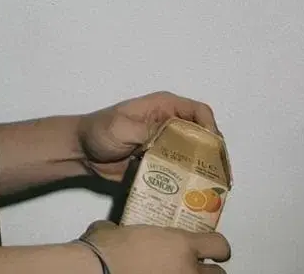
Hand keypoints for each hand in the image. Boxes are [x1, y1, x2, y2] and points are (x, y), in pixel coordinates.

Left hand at [76, 91, 218, 181]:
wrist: (82, 151)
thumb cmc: (100, 131)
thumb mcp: (123, 127)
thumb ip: (147, 131)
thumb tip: (171, 140)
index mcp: (164, 107)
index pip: (199, 112)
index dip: (211, 129)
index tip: (215, 152)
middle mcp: (170, 124)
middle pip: (202, 136)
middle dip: (212, 156)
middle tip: (221, 179)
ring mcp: (166, 145)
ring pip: (194, 156)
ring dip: (203, 172)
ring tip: (212, 191)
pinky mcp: (160, 164)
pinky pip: (180, 172)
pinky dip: (188, 182)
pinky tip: (193, 197)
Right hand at [78, 220, 230, 273]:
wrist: (98, 271)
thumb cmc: (107, 249)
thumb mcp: (120, 229)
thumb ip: (132, 230)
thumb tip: (119, 230)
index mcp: (180, 244)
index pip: (219, 245)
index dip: (215, 247)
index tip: (209, 247)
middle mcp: (188, 269)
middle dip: (207, 270)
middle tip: (191, 266)